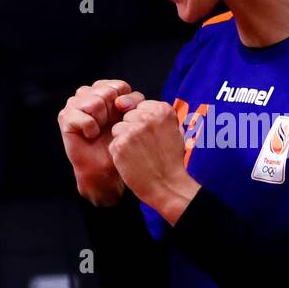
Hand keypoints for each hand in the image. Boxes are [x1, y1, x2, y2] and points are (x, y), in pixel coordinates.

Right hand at [57, 79, 144, 205]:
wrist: (104, 167)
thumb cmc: (118, 142)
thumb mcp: (132, 118)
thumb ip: (133, 102)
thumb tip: (120, 102)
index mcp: (104, 89)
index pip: (119, 86)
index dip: (125, 105)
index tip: (123, 119)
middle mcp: (87, 93)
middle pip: (107, 92)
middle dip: (112, 112)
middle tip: (107, 126)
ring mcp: (74, 103)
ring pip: (96, 102)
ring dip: (101, 120)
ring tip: (98, 130)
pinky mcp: (65, 116)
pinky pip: (86, 118)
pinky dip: (91, 130)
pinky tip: (90, 135)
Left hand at [107, 99, 200, 223]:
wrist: (166, 184)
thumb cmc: (170, 160)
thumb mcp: (174, 130)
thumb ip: (156, 114)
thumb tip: (129, 103)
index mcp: (163, 110)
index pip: (141, 106)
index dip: (143, 122)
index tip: (151, 135)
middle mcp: (147, 117)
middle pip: (128, 115)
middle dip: (133, 128)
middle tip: (146, 146)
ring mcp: (132, 130)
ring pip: (118, 128)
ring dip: (124, 140)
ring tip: (139, 154)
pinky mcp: (120, 144)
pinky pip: (113, 142)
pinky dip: (119, 152)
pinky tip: (132, 160)